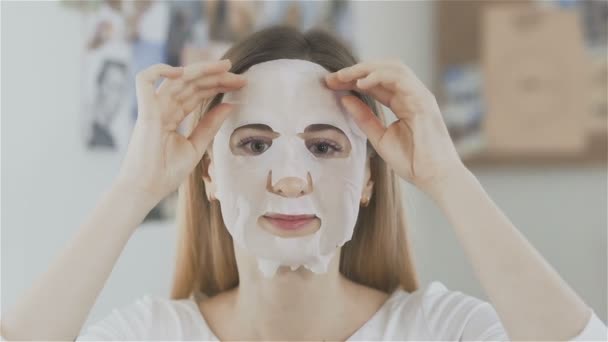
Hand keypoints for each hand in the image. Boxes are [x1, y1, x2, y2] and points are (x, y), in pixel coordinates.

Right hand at [115, 59, 245, 202]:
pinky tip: (184, 71)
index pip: (197, 93)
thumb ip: (210, 125)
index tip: (240, 85)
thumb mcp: (196, 145)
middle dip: (215, 77)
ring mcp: (153, 108)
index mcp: (172, 116)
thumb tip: (230, 106)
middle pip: (190, 83)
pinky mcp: (145, 112)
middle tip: (240, 76)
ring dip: (201, 70)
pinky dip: (159, 70)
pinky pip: (144, 81)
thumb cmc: (166, 173)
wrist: (147, 190)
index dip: (218, 86)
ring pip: (176, 78)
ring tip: (225, 67)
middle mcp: (162, 108)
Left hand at [325, 59, 464, 194]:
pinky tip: (361, 83)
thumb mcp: (380, 138)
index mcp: (403, 103)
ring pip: (392, 68)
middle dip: (356, 70)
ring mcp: (420, 95)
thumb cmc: (413, 162)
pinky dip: (379, 77)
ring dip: (365, 69)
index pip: (376, 83)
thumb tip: (344, 99)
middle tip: (332, 77)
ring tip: (344, 76)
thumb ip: (364, 118)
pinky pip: (400, 79)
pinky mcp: (424, 101)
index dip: (353, 80)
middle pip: (383, 69)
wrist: (434, 178)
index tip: (330, 84)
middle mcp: (412, 95)